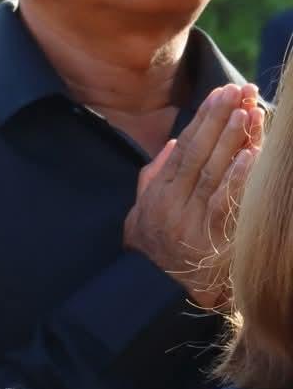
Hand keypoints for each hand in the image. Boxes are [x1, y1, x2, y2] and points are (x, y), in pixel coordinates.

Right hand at [124, 83, 262, 309]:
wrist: (154, 297)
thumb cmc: (151, 254)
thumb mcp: (139, 215)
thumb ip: (153, 178)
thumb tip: (170, 145)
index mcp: (157, 195)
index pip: (182, 149)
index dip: (202, 120)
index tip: (220, 94)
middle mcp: (171, 205)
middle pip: (199, 154)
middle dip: (220, 120)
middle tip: (239, 91)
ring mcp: (190, 222)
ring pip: (213, 174)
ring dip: (231, 141)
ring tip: (248, 112)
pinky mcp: (208, 241)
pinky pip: (224, 205)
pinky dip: (236, 179)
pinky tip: (249, 156)